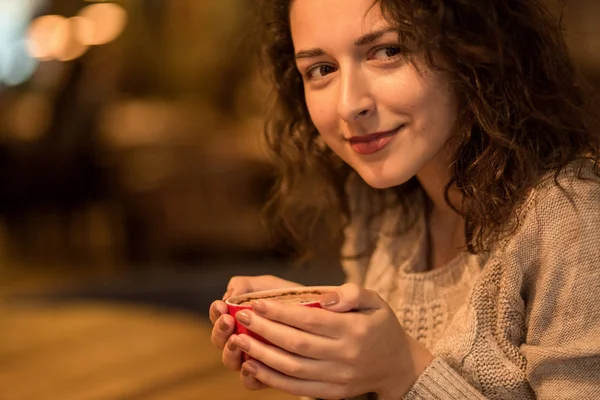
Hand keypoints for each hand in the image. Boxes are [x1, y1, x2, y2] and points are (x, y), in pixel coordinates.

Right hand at [208, 275, 302, 389]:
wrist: (321, 317)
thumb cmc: (292, 299)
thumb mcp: (271, 286)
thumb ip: (247, 285)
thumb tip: (230, 294)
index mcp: (239, 316)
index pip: (219, 316)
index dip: (215, 312)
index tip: (221, 305)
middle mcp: (242, 338)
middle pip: (219, 340)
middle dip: (219, 330)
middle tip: (227, 321)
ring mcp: (253, 357)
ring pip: (230, 361)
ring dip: (229, 350)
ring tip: (236, 339)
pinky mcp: (267, 374)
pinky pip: (250, 380)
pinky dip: (247, 374)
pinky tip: (249, 364)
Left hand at [231, 283, 433, 398]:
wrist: (398, 366)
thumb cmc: (381, 326)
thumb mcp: (375, 301)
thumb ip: (351, 293)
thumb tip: (324, 298)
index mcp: (354, 330)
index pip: (310, 320)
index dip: (280, 312)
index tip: (256, 303)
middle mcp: (345, 356)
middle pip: (296, 344)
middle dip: (264, 330)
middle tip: (241, 318)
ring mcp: (338, 378)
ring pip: (292, 369)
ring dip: (262, 355)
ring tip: (239, 340)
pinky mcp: (332, 393)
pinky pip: (297, 388)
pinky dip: (272, 378)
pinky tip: (253, 366)